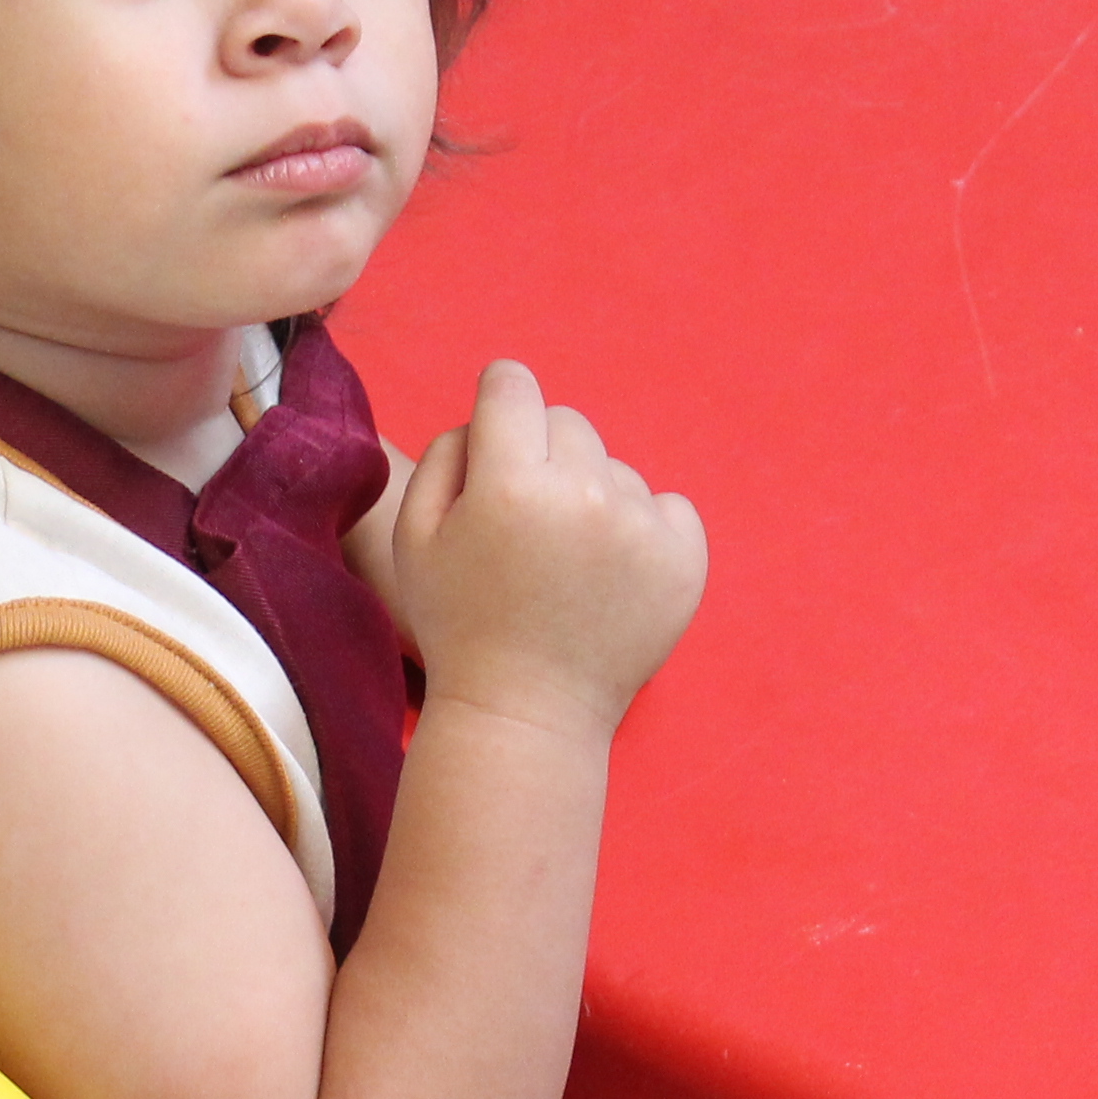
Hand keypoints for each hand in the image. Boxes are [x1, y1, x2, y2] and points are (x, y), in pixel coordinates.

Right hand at [388, 360, 705, 736]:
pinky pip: (667, 505)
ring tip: (566, 566)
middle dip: (542, 456)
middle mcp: (583, 495)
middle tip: (526, 524)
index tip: (497, 437)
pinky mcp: (684, 560)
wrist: (528, 714)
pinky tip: (608, 576)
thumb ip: (445, 454)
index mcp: (509, 484)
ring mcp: (641, 528)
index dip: (497, 403)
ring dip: (591, 497)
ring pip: (615, 467)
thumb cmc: (460, 624)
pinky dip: (642, 530)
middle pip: (566, 422)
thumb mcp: (413, 537)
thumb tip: (490, 415)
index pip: (512, 384)